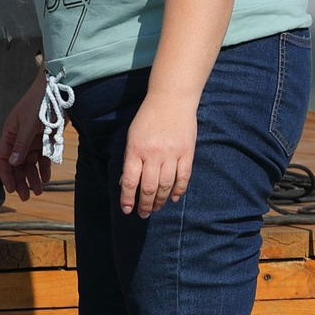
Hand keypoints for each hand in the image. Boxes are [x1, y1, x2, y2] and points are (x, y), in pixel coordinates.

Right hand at [0, 80, 51, 202]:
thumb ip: (20, 145)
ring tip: (39, 191)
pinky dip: (44, 167)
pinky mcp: (45, 138)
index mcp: (9, 134)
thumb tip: (11, 163)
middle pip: (16, 164)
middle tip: (25, 197)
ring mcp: (32, 139)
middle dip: (20, 180)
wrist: (57, 89)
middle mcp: (19, 138)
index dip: (5, 174)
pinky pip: (42, 157)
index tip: (10, 189)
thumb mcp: (28, 125)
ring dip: (33, 177)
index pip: (3, 158)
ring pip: (30, 163)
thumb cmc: (38, 103)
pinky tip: (46, 177)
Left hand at [119, 93, 197, 217]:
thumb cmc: (148, 118)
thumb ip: (130, 159)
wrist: (171, 100)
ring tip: (156, 208)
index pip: (129, 181)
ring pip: (165, 185)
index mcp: (136, 150)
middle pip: (148, 187)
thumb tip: (126, 183)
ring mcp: (172, 154)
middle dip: (144, 205)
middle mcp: (154, 154)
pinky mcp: (187, 153)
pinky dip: (178, 190)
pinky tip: (172, 198)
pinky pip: (183, 177)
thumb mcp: (132, 136)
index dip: (127, 198)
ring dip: (160, 201)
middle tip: (143, 214)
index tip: (127, 210)